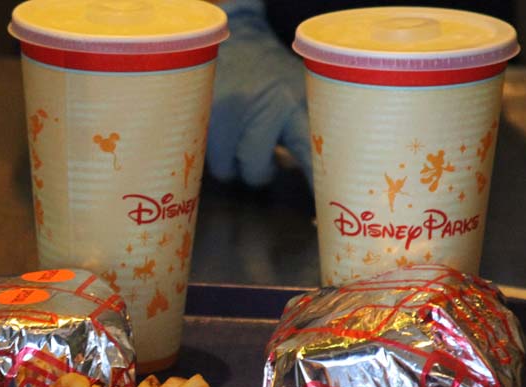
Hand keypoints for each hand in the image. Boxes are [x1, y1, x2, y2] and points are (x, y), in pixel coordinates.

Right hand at [207, 0, 311, 186]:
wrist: (236, 38)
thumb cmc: (271, 75)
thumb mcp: (297, 95)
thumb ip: (301, 132)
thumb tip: (301, 175)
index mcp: (295, 105)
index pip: (308, 154)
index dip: (313, 183)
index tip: (322, 208)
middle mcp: (263, 109)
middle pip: (257, 171)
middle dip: (259, 170)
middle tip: (263, 154)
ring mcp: (229, 114)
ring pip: (229, 170)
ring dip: (233, 162)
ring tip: (239, 134)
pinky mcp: (203, 117)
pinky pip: (208, 157)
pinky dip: (214, 152)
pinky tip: (222, 129)